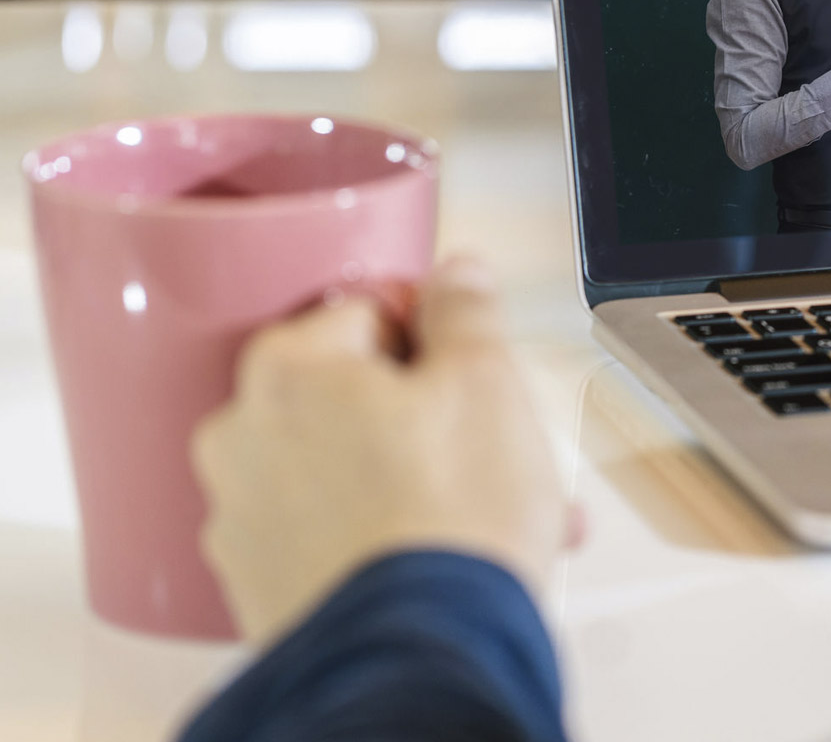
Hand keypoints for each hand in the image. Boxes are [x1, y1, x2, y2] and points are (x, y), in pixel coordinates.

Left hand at [191, 257, 572, 643]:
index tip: (466, 369)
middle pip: (352, 394)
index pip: (370, 311)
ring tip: (488, 510)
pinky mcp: (260, 584)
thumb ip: (466, 308)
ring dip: (413, 476)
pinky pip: (328, 532)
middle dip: (427, 416)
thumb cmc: (446, 520)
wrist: (422, 649)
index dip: (434, 338)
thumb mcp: (486, 378)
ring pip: (345, 467)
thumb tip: (455, 277)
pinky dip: (381, 533)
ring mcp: (243, 517)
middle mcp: (243, 436)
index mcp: (288, 368)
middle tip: (491, 443)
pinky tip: (443, 549)